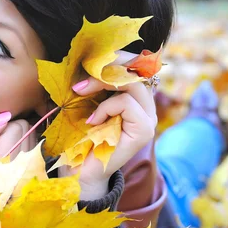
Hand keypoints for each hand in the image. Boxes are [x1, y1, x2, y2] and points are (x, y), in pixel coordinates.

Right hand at [0, 113, 35, 174]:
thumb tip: (3, 117)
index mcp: (1, 172)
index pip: (15, 129)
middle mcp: (20, 177)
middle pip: (26, 130)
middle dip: (6, 131)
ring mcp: (28, 180)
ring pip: (31, 137)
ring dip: (14, 138)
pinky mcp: (30, 180)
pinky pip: (33, 150)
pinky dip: (19, 147)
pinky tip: (2, 157)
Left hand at [64, 51, 157, 200]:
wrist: (79, 171)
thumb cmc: (78, 137)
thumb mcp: (83, 103)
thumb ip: (91, 83)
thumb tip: (83, 56)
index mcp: (134, 97)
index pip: (134, 65)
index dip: (114, 57)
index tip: (86, 60)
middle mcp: (146, 106)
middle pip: (134, 69)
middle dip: (105, 67)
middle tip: (79, 78)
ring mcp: (148, 118)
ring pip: (132, 83)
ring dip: (101, 83)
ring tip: (79, 92)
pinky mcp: (144, 130)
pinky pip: (127, 103)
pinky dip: (106, 107)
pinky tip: (92, 120)